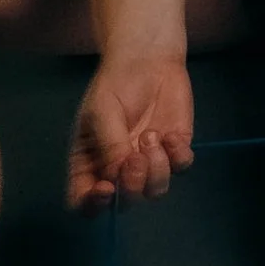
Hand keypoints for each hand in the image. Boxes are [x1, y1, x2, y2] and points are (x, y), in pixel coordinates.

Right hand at [67, 52, 195, 210]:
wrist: (147, 60)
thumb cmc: (115, 85)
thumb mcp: (102, 113)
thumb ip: (110, 146)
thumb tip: (119, 177)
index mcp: (90, 163)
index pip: (83, 201)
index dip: (93, 205)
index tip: (106, 189)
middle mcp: (118, 170)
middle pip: (125, 202)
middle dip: (133, 185)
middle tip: (136, 156)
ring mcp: (149, 163)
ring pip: (155, 190)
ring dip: (156, 170)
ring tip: (152, 137)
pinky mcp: (175, 150)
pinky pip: (181, 168)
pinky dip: (178, 156)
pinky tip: (171, 135)